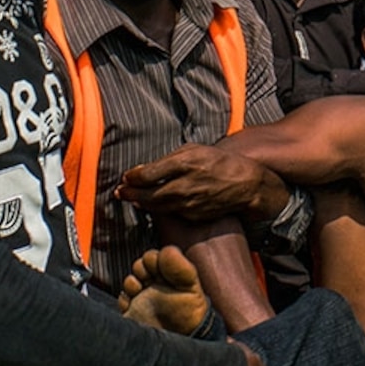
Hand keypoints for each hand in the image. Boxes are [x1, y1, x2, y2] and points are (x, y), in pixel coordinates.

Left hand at [120, 145, 290, 225]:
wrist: (244, 184)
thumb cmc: (217, 162)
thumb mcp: (193, 150)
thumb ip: (167, 160)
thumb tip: (141, 170)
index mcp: (185, 163)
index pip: (147, 174)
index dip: (132, 177)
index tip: (126, 176)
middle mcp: (185, 185)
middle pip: (147, 194)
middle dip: (130, 193)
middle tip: (120, 191)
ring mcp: (188, 203)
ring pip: (156, 206)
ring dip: (141, 202)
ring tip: (132, 197)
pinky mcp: (192, 215)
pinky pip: (169, 212)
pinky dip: (158, 207)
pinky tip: (153, 202)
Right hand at [121, 247, 212, 335]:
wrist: (177, 343)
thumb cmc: (188, 315)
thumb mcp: (190, 287)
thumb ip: (181, 267)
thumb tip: (166, 250)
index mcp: (171, 276)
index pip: (156, 257)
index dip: (154, 258)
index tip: (158, 267)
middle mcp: (156, 285)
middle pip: (140, 265)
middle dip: (141, 267)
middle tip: (147, 277)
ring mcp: (143, 298)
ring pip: (129, 280)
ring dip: (131, 282)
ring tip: (138, 290)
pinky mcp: (132, 312)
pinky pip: (121, 298)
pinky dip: (124, 298)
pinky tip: (132, 304)